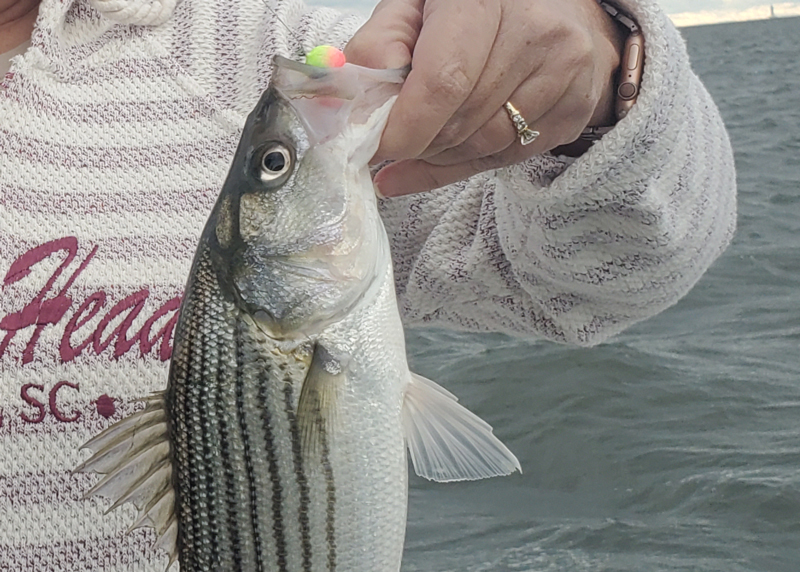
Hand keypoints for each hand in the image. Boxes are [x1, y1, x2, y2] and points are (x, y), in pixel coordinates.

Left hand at [344, 0, 624, 196]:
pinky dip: (473, 162)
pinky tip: (457, 148)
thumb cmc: (477, 7)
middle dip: (421, 142)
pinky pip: (512, 156)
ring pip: (486, 144)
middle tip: (401, 140)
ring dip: (445, 154)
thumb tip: (357, 104)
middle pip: (462, 121)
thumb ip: (381, 45)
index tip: (381, 144)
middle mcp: (536, 29)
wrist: (561, 7)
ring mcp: (565, 69)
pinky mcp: (576, 106)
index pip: (443, 81)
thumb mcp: (418, 6)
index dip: (407, 125)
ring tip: (429, 139)